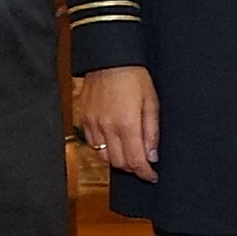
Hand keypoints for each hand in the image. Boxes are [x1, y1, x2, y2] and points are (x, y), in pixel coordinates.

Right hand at [75, 65, 158, 180]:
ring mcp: (93, 124)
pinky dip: (104, 148)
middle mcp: (107, 127)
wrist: (109, 59)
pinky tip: (114, 141)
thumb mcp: (152, 102)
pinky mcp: (84, 120)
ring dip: (118, 159)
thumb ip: (152, 132)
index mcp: (126, 124)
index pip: (135, 161)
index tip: (152, 176)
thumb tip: (152, 156)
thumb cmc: (134, 76)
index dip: (145, 173)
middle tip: (143, 164)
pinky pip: (93, 144)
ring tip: (130, 152)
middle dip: (133, 167)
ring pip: (104, 156)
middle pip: (119, 163)